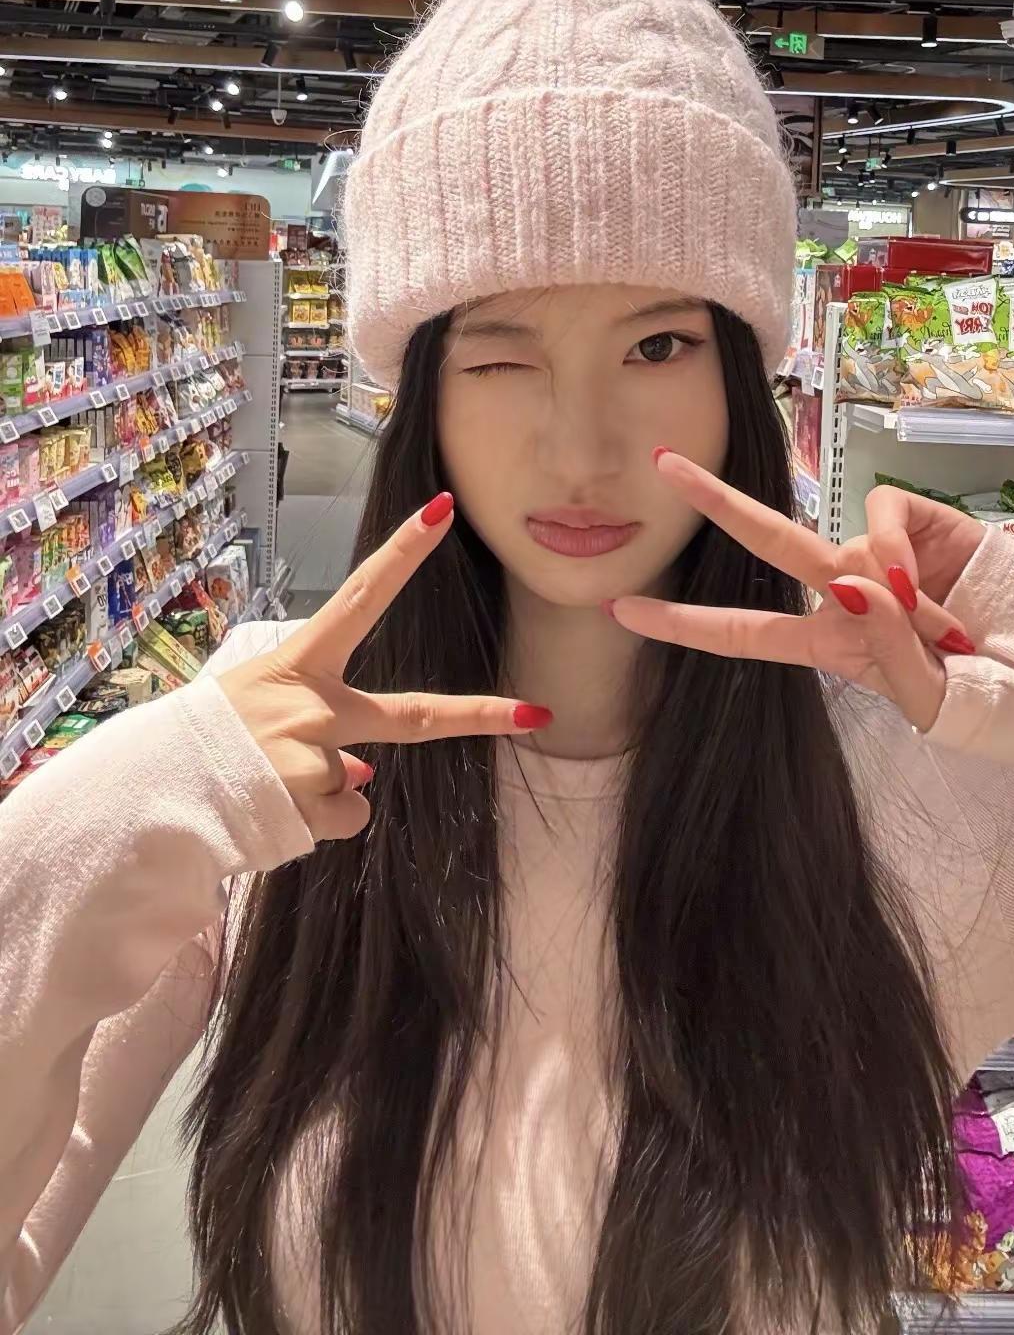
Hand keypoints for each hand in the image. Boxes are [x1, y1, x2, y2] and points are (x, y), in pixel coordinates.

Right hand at [216, 493, 550, 842]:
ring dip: (320, 794)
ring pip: (354, 783)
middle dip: (482, 714)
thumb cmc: (204, 742)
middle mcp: (316, 704)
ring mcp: (316, 753)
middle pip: (414, 713)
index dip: (403, 554)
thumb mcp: (254, 708)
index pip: (361, 596)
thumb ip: (317, 727)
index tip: (442, 511)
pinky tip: (270, 812)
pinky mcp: (310, 802)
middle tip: (536, 714)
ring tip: (264, 787)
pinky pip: (343, 820)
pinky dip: (315, 825)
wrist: (155, 793)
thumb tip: (366, 776)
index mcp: (299, 663)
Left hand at [606, 453, 984, 731]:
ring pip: (839, 545)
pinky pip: (880, 516)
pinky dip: (895, 549)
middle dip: (713, 499)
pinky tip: (926, 582)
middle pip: (764, 542)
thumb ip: (884, 645)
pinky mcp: (912, 519)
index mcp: (824, 641)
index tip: (621, 609)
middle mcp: (838, 589)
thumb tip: (852, 579)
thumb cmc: (974, 688)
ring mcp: (874, 552)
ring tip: (940, 632)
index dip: (680, 623)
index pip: (739, 632)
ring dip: (888, 596)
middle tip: (660, 463)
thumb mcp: (924, 695)